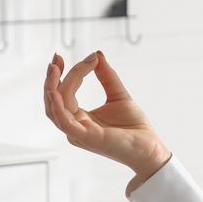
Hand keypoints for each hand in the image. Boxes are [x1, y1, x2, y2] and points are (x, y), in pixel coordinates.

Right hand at [42, 51, 170, 182]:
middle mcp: (74, 125)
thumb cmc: (134, 127)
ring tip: (55, 67)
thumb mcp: (118, 95)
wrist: (150, 147)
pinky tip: (56, 91)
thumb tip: (97, 54)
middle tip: (57, 57)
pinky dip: (57, 105)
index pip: (64, 93)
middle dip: (52, 78)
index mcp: (79, 117)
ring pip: (56, 107)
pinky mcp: (86, 137)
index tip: (75, 56)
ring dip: (52, 87)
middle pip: (55, 98)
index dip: (65, 74)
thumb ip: (106, 76)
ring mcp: (78, 132)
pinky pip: (64, 121)